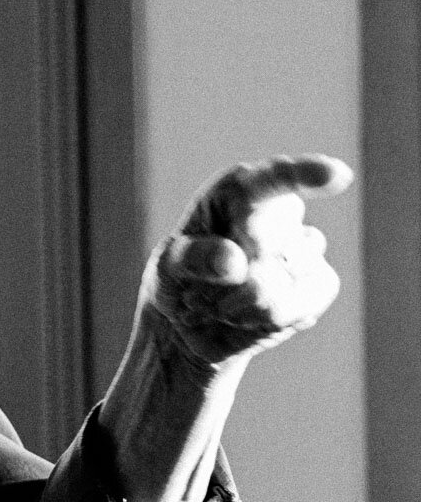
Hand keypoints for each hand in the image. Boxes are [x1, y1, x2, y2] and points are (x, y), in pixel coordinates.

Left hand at [145, 153, 351, 370]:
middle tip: (198, 290)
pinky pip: (301, 303)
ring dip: (240, 302)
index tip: (334, 176)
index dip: (304, 175)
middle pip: (273, 238)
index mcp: (239, 191)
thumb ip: (192, 258)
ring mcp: (304, 248)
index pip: (272, 177)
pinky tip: (245, 317)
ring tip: (217, 305)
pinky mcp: (319, 285)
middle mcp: (279, 212)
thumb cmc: (180, 281)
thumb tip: (236, 263)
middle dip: (232, 273)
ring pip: (283, 278)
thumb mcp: (167, 267)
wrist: (193, 326)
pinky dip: (265, 318)